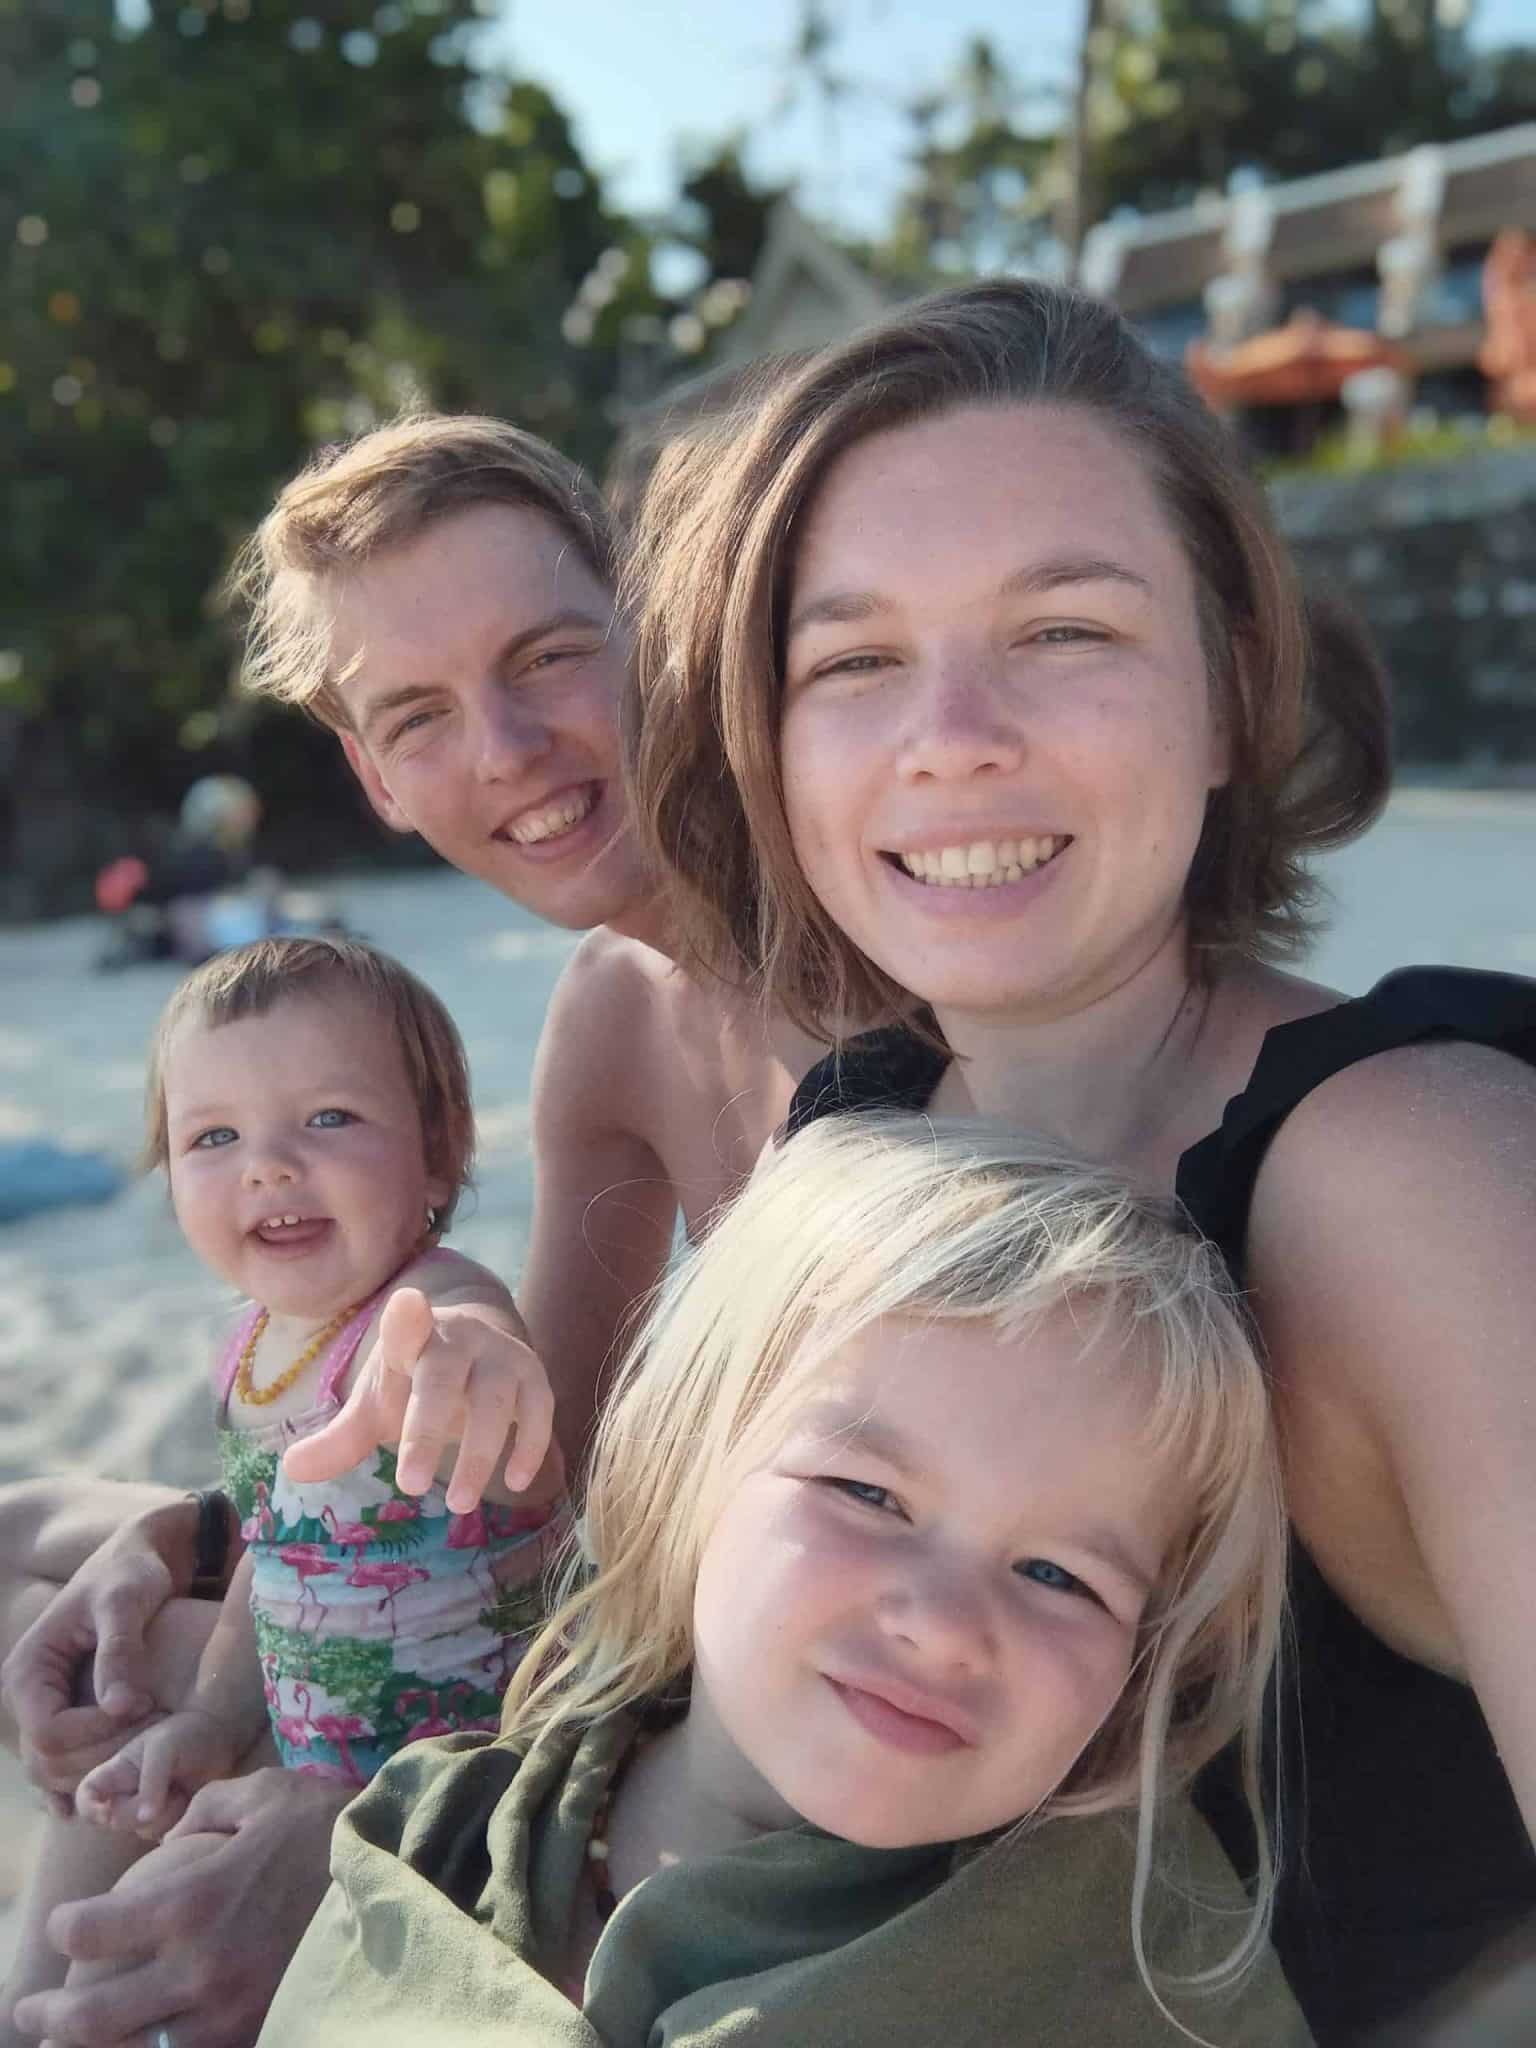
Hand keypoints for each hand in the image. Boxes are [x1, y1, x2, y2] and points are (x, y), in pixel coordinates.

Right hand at [2, 1502, 191, 1809]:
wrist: (141, 1561)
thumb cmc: (132, 1572)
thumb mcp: (126, 1602)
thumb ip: (120, 1651)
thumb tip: (118, 1707)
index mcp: (27, 1670)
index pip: (48, 1733)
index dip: (96, 1734)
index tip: (145, 1709)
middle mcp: (27, 1698)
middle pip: (49, 1761)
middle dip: (103, 1753)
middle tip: (156, 1730)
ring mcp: (45, 1712)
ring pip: (59, 1772)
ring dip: (105, 1766)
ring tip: (152, 1739)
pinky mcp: (70, 1719)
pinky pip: (71, 1766)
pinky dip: (97, 1774)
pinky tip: (130, 1772)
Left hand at [12, 1768, 348, 2047]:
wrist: (399, 1876)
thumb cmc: (328, 1828)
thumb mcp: (262, 1794)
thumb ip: (202, 1810)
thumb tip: (163, 1842)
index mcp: (190, 1903)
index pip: (90, 1931)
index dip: (66, 1927)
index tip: (66, 1924)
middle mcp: (197, 1968)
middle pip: (91, 2017)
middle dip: (49, 2015)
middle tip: (31, 2010)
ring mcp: (226, 2012)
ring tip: (74, 2041)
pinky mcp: (255, 2031)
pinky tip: (148, 2044)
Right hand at [77, 1708, 243, 1837]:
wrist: (223, 1741)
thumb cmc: (188, 1734)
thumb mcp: (166, 1748)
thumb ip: (151, 1780)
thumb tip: (145, 1819)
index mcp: (117, 1771)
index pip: (86, 1796)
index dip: (90, 1808)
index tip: (108, 1810)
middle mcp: (126, 1794)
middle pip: (115, 1820)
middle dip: (141, 1810)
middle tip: (169, 1787)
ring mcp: (146, 1811)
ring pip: (142, 1830)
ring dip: (166, 1813)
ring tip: (182, 1789)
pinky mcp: (168, 1822)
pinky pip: (165, 1836)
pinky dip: (179, 1822)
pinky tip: (189, 1801)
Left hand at [281, 1287, 556, 1512]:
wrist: (478, 1353)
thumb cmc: (417, 1384)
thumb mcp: (377, 1406)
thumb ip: (340, 1439)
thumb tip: (291, 1469)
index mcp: (413, 1338)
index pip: (406, 1325)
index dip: (407, 1319)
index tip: (407, 1305)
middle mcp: (460, 1340)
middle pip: (445, 1379)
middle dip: (427, 1430)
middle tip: (409, 1486)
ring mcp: (502, 1356)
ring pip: (496, 1399)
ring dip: (479, 1453)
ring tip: (458, 1504)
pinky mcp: (534, 1379)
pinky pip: (539, 1410)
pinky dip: (530, 1445)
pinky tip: (514, 1481)